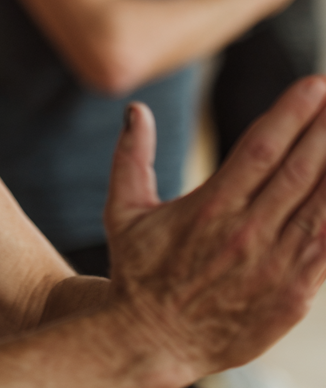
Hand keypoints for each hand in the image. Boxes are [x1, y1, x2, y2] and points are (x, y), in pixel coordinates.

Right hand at [103, 78, 325, 383]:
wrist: (153, 341)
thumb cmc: (137, 272)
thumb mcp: (122, 209)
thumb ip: (131, 155)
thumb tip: (136, 109)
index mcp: (209, 207)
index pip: (260, 148)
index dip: (290, 115)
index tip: (314, 86)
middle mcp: (247, 232)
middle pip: (299, 170)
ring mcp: (275, 266)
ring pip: (321, 207)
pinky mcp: (294, 296)